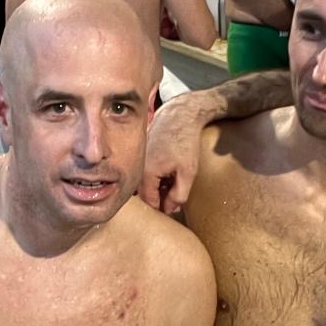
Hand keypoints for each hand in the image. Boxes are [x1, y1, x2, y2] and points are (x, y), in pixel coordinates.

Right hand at [140, 96, 207, 212]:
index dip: (163, 208)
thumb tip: (169, 209)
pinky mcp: (140, 155)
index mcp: (146, 174)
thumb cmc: (184, 141)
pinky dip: (155, 176)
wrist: (180, 116)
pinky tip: (168, 170)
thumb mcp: (188, 172)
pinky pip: (144, 173)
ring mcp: (137, 160)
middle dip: (160, 197)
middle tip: (176, 195)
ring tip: (173, 180)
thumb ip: (179, 195)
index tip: (174, 207)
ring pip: (144, 184)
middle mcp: (137, 168)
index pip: (149, 202)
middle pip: (145, 194)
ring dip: (158, 187)